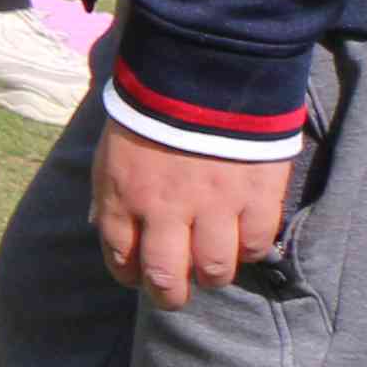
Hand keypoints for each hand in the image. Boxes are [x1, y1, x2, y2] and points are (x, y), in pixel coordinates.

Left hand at [96, 125, 298, 310]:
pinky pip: (256, 245)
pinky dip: (250, 250)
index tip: (138, 275)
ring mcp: (215, 206)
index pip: (121, 258)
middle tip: (176, 293)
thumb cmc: (152, 109)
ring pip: (215, 270)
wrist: (205, 71)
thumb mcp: (113, 150)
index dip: (130, 275)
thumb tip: (108, 229)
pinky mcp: (258, 197)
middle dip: (169, 295)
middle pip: (167, 279)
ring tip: (212, 266)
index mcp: (125, 196)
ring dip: (211, 275)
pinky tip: (243, 239)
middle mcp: (166, 210)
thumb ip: (111, 193)